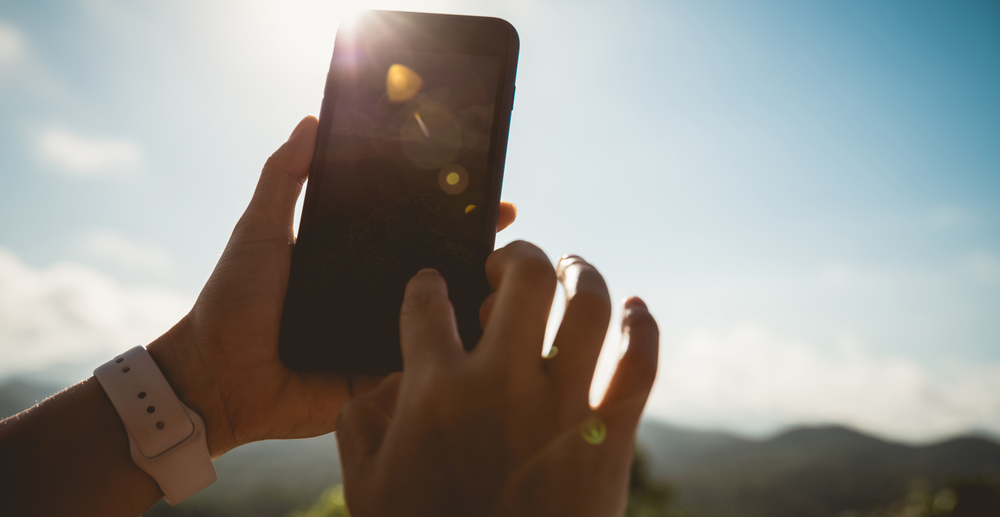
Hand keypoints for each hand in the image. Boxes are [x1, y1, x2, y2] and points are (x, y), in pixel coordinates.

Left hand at [146, 116, 517, 456]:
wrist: (215, 379)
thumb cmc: (233, 302)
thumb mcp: (260, 230)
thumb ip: (283, 178)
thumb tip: (309, 121)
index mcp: (353, 260)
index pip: (412, 230)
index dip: (449, 213)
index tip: (485, 195)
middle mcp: (373, 296)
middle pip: (436, 272)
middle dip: (476, 255)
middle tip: (508, 240)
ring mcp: (380, 338)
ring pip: (439, 320)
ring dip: (474, 306)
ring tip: (508, 288)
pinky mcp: (379, 379)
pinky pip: (423, 367)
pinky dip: (451, 356)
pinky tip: (486, 339)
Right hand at [336, 242, 658, 515]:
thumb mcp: (367, 488)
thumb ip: (358, 422)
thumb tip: (379, 380)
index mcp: (436, 392)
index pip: (427, 300)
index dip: (427, 282)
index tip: (434, 285)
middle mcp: (503, 384)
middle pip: (525, 276)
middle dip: (514, 254)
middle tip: (506, 266)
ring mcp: (564, 406)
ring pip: (590, 303)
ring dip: (582, 273)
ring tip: (571, 270)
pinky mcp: (610, 435)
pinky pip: (642, 362)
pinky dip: (645, 327)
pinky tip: (635, 311)